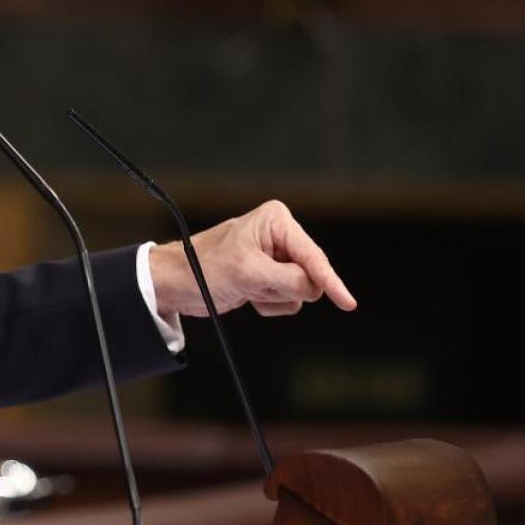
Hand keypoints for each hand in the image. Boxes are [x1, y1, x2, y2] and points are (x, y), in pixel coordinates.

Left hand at [149, 200, 357, 320]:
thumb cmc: (203, 267)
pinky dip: (268, 303)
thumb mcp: (248, 272)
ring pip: (300, 291)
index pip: (313, 257)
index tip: (347, 302)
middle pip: (310, 275)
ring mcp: (276, 259)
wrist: (177, 283)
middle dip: (283, 287)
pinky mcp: (270, 278)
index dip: (330, 281)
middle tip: (254, 284)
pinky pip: (287, 300)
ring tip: (247, 287)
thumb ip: (289, 279)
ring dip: (273, 296)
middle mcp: (279, 237)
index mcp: (276, 221)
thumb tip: (314, 288)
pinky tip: (247, 295)